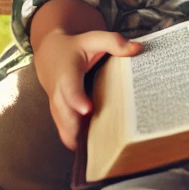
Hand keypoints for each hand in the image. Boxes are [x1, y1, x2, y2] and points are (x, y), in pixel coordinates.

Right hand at [34, 28, 141, 148]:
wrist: (50, 54)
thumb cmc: (76, 47)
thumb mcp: (93, 39)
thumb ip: (114, 43)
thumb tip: (138, 48)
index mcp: (67, 73)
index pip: (70, 88)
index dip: (77, 99)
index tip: (87, 110)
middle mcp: (58, 93)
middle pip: (64, 115)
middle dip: (77, 128)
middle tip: (97, 142)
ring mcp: (57, 106)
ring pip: (63, 127)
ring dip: (77, 139)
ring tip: (99, 150)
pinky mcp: (59, 115)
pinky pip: (65, 131)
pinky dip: (75, 140)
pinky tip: (93, 149)